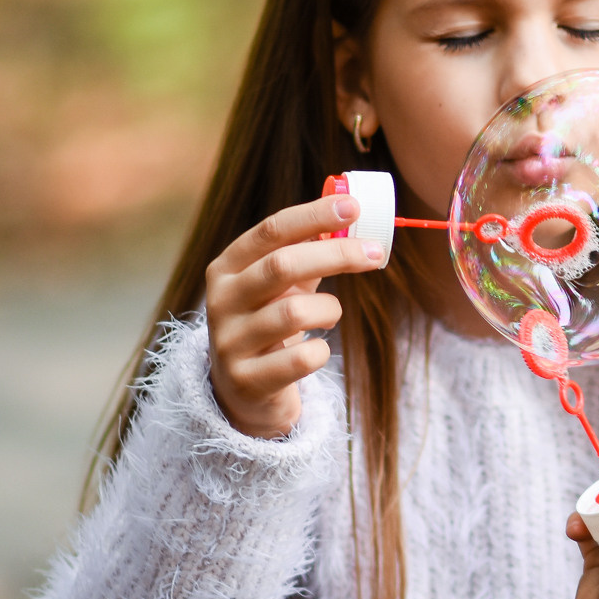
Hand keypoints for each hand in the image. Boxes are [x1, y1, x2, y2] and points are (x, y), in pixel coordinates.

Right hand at [204, 194, 385, 438]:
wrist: (243, 391)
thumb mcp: (281, 285)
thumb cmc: (270, 324)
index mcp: (227, 268)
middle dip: (336, 255)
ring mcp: (229, 342)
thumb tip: (349, 212)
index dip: (314, 216)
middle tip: (376, 253)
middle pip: (282, 265)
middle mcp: (222, 301)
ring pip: (294, 312)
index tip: (354, 206)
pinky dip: (321, 352)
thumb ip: (307, 251)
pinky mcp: (247, 380)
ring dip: (329, 309)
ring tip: (330, 315)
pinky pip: (300, 359)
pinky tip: (317, 351)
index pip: (271, 231)